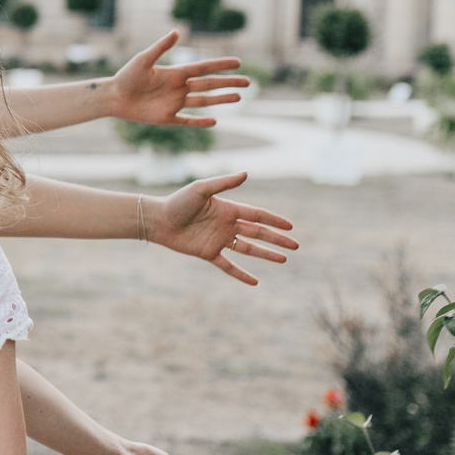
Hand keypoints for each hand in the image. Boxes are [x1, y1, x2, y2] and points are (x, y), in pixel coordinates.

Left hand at [104, 30, 249, 125]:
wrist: (112, 97)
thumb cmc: (126, 76)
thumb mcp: (144, 59)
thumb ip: (161, 47)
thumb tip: (177, 31)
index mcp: (175, 73)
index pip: (203, 68)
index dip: (221, 65)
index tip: (238, 62)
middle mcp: (178, 88)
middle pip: (209, 84)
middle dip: (229, 83)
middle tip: (248, 81)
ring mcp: (174, 103)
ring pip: (203, 101)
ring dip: (221, 100)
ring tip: (239, 97)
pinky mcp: (166, 118)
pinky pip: (187, 120)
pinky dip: (200, 122)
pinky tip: (215, 121)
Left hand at [149, 170, 296, 284]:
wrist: (158, 220)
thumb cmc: (178, 201)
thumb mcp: (201, 189)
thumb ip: (224, 182)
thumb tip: (246, 173)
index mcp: (228, 208)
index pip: (257, 215)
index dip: (274, 221)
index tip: (290, 226)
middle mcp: (226, 225)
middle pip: (258, 233)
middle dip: (277, 239)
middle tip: (296, 246)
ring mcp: (219, 240)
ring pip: (248, 249)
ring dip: (266, 255)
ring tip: (284, 260)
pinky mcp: (208, 253)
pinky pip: (228, 265)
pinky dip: (241, 274)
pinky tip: (255, 282)